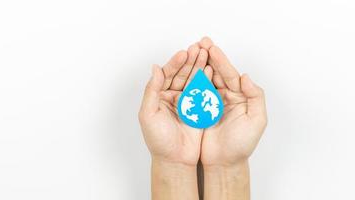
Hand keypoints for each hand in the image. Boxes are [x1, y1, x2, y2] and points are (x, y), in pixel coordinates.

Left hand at [139, 42, 211, 165]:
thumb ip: (151, 90)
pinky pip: (203, 92)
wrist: (174, 160)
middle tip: (198, 48)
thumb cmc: (158, 140)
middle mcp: (171, 97)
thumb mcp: (148, 114)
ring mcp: (186, 102)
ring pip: (193, 80)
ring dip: (199, 67)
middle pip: (181, 74)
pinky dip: (207, 80)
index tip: (184, 53)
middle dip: (190, 61)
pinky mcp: (198, 109)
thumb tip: (155, 68)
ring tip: (207, 54)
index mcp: (158, 96)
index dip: (175, 63)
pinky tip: (211, 70)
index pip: (166, 75)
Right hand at [197, 37, 267, 166]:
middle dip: (208, 57)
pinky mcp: (200, 110)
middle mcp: (227, 97)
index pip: (230, 74)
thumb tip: (246, 77)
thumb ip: (255, 97)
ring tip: (191, 51)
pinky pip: (195, 92)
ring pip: (205, 79)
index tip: (211, 48)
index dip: (221, 60)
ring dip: (198, 65)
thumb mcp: (257, 121)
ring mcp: (212, 103)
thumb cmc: (241, 145)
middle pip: (217, 72)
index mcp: (241, 97)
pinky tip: (185, 71)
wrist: (224, 163)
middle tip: (200, 43)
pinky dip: (190, 80)